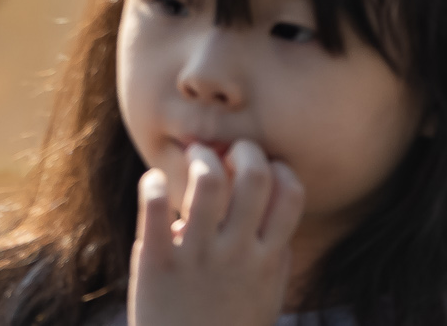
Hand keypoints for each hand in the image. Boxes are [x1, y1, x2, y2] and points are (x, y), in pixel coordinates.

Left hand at [130, 142, 303, 325]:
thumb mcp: (263, 297)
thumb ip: (274, 258)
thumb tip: (279, 218)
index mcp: (266, 259)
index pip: (291, 195)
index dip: (279, 168)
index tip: (261, 165)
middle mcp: (236, 253)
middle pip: (253, 177)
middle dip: (243, 149)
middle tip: (225, 149)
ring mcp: (197, 255)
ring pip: (208, 182)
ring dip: (200, 157)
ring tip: (191, 158)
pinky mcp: (157, 260)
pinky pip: (156, 207)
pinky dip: (155, 184)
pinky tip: (155, 183)